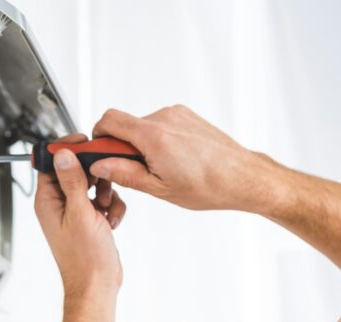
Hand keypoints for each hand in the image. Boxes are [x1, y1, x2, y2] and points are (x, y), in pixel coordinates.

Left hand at [34, 134, 126, 297]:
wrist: (97, 285)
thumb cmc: (85, 258)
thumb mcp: (80, 213)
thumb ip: (72, 182)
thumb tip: (62, 154)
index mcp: (48, 201)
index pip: (51, 163)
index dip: (67, 150)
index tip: (84, 143)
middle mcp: (59, 205)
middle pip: (76, 171)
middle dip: (94, 175)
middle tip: (102, 183)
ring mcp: (76, 212)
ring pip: (93, 185)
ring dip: (106, 193)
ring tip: (105, 210)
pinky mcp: (91, 220)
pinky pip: (104, 201)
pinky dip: (112, 208)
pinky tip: (111, 222)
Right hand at [89, 105, 264, 210]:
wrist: (243, 178)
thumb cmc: (209, 186)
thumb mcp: (159, 188)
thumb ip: (124, 173)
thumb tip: (100, 165)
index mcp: (154, 136)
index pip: (109, 121)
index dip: (98, 137)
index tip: (98, 154)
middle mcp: (165, 118)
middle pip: (125, 125)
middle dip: (122, 147)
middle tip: (134, 172)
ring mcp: (177, 114)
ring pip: (143, 127)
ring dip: (142, 145)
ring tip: (161, 169)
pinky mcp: (187, 116)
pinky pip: (160, 125)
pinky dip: (158, 141)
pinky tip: (173, 160)